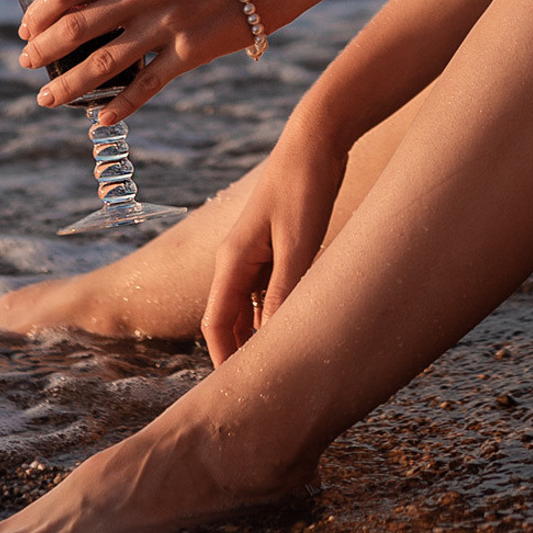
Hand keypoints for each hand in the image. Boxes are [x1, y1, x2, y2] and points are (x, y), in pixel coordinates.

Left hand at [16, 0, 284, 114]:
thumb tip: (69, 18)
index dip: (38, 14)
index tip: (25, 30)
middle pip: (76, 29)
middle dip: (42, 52)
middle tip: (26, 65)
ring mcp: (167, 25)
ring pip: (103, 63)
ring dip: (68, 85)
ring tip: (46, 98)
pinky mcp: (189, 53)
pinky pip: (146, 86)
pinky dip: (119, 106)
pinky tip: (99, 118)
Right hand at [201, 125, 347, 364]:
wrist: (317, 139)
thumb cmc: (305, 186)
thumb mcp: (299, 243)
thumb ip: (285, 290)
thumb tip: (273, 340)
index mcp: (232, 260)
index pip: (215, 323)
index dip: (224, 359)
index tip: (236, 392)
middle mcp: (237, 259)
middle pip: (228, 319)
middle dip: (239, 353)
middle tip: (261, 388)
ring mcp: (256, 252)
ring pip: (250, 306)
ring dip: (260, 334)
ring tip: (280, 365)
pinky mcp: (277, 245)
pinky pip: (268, 290)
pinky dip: (276, 312)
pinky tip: (296, 327)